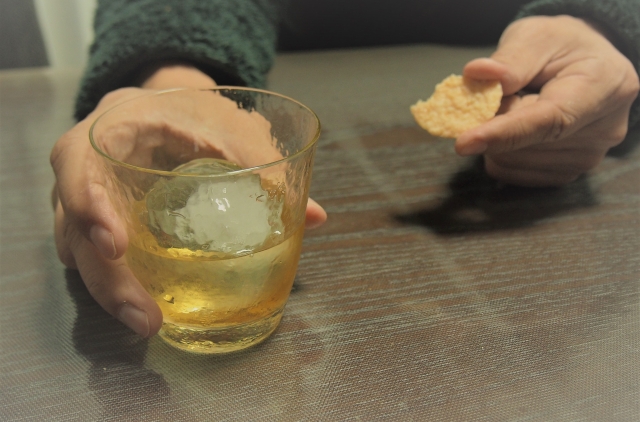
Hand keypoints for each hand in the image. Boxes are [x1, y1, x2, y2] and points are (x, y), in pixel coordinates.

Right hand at [50, 66, 326, 337]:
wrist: (168, 104)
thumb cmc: (195, 109)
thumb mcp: (229, 124)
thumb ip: (267, 165)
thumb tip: (316, 217)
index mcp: (111, 128)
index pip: (77, 166)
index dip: (89, 205)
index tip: (116, 246)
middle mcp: (85, 168)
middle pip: (73, 227)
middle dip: (108, 279)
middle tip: (147, 317)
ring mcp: (87, 199)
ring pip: (79, 253)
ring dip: (112, 292)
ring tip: (150, 321)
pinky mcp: (100, 223)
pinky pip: (93, 259)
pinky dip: (116, 284)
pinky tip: (146, 305)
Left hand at [458, 15, 639, 185]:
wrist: (586, 66)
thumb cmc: (561, 46)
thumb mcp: (537, 36)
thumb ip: (511, 58)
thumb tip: (477, 75)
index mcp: (603, 87)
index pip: (549, 121)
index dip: (505, 133)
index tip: (464, 142)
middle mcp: (602, 131)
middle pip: (524, 145)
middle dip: (495, 121)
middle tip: (505, 92)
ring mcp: (586, 158)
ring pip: (511, 162)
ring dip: (497, 136)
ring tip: (520, 106)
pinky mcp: (565, 174)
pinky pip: (509, 172)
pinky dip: (499, 151)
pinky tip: (518, 127)